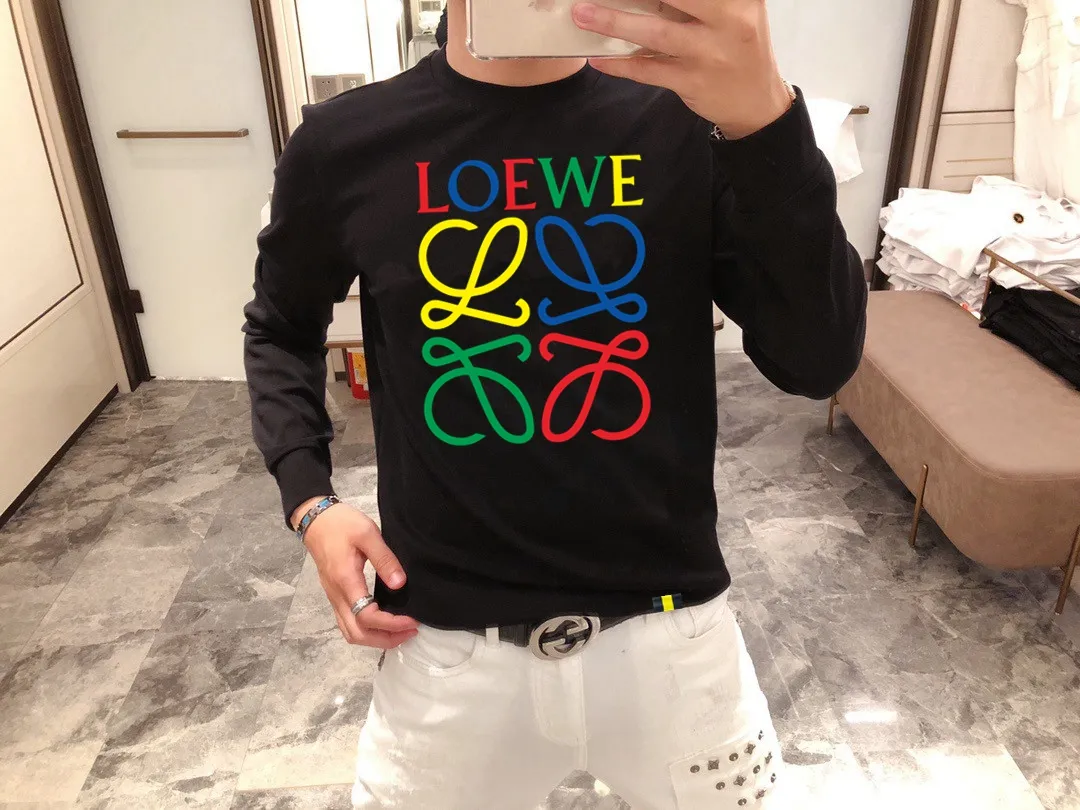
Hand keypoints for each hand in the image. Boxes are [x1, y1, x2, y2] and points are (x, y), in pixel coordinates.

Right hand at [295, 499, 419, 648]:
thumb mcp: (367, 533)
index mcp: (346, 581)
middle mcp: (337, 595)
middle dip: (385, 639)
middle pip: (357, 634)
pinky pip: (347, 623)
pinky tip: (382, 622)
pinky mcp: (334, 595)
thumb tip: (399, 584)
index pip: (367, 617)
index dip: (391, 624)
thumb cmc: (341, 524)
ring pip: (350, 632)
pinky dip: (366, 630)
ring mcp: (333, 597)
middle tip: (410, 631)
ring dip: (375, 638)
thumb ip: (384, 558)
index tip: (412, 620)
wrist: (316, 519)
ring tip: (400, 631)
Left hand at [572, 0, 792, 138]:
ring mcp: (710, 53)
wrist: (757, 102)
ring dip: (613, 22)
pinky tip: (599, 58)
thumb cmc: (738, 46)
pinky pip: (649, 70)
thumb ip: (699, 1)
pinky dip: (620, 64)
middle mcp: (729, 19)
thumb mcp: (734, 11)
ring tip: (582, 14)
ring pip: (655, 33)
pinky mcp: (693, 82)